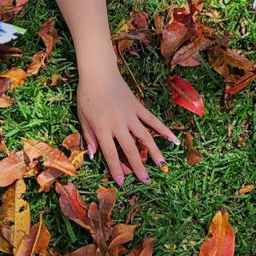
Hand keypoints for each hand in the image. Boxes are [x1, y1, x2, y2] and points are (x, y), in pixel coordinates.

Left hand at [77, 70, 179, 186]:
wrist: (99, 73)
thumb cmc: (86, 95)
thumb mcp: (82, 117)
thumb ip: (89, 136)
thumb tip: (92, 155)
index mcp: (102, 128)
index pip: (110, 154)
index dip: (116, 169)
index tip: (122, 183)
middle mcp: (118, 124)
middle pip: (130, 149)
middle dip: (138, 167)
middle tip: (147, 181)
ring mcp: (130, 115)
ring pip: (145, 137)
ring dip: (154, 152)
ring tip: (163, 165)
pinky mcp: (138, 107)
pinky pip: (152, 120)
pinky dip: (164, 130)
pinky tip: (174, 140)